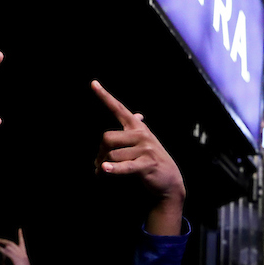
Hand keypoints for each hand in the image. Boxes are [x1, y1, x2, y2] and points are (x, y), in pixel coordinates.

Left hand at [0, 228, 35, 264]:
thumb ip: (10, 261)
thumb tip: (2, 256)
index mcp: (24, 254)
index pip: (22, 242)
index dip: (20, 235)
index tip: (19, 229)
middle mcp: (21, 252)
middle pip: (11, 243)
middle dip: (3, 240)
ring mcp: (18, 254)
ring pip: (8, 246)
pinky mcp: (14, 258)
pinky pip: (4, 251)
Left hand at [92, 80, 184, 234]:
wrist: (170, 181)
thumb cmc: (153, 160)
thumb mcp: (147, 141)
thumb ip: (138, 128)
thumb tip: (138, 114)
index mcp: (138, 127)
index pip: (118, 109)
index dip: (105, 96)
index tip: (93, 83)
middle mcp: (141, 134)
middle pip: (107, 138)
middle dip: (99, 152)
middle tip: (97, 164)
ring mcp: (146, 149)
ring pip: (113, 155)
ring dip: (103, 166)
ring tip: (101, 173)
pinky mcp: (147, 164)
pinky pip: (125, 165)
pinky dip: (114, 169)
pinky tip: (105, 170)